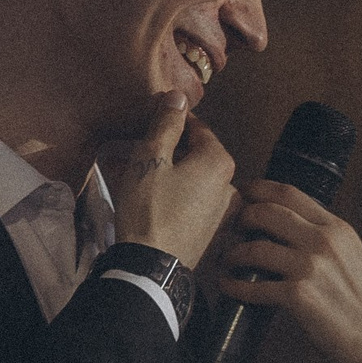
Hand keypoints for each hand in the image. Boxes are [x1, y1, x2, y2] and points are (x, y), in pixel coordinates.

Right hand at [102, 97, 239, 269]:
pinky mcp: (210, 232)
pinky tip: (145, 197)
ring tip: (132, 173)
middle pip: (194, 155)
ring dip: (164, 172)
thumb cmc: (149, 209)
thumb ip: (166, 124)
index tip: (148, 123)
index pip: (196, 127)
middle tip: (134, 150)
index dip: (170, 122)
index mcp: (219, 162)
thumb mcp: (150, 158)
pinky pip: (189, 203)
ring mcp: (222, 212)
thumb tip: (178, 96)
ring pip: (190, 179)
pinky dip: (170, 195)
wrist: (151, 267)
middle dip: (165, 150)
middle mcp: (229, 185)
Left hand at [226, 182, 361, 362]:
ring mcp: (310, 268)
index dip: (259, 189)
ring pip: (255, 248)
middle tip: (231, 227)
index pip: (290, 194)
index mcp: (338, 229)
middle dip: (242, 217)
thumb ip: (327, 241)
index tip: (244, 192)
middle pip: (267, 213)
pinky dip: (235, 286)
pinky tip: (228, 286)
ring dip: (234, 253)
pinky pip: (254, 286)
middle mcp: (323, 242)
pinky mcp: (299, 296)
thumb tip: (295, 232)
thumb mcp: (354, 258)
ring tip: (226, 260)